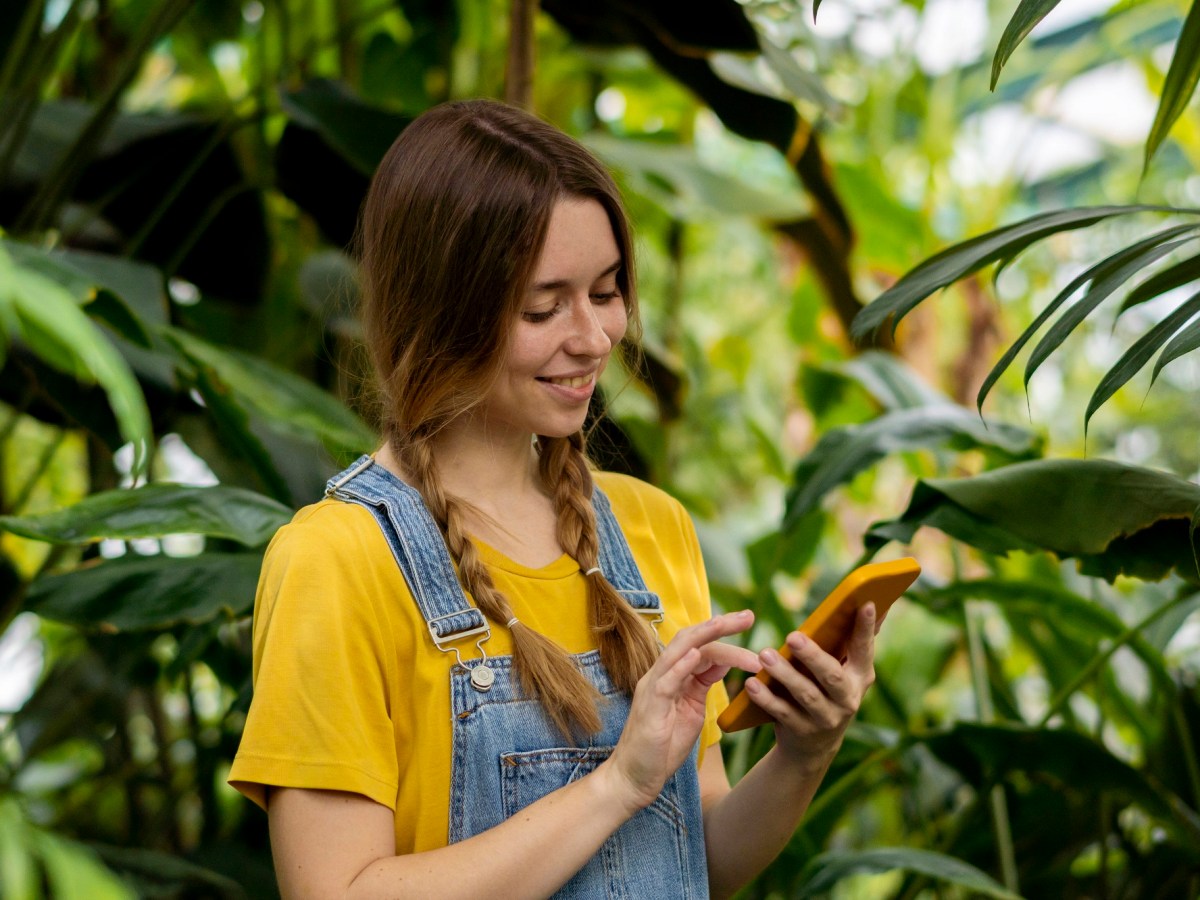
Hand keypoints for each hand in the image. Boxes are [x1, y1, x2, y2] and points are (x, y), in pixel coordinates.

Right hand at [603, 610, 759, 811]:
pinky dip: (682, 665)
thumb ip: (704, 684)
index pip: (700, 645)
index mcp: (673, 675)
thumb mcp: (692, 710)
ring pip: (679, 651)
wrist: (634, 778)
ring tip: (728, 623)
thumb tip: (724, 662)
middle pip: (691, 639)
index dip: (725, 633)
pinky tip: (699, 654)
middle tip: (749, 616)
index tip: (750, 622)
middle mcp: (661, 674)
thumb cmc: (662, 748)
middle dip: (720, 625)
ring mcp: (653, 687)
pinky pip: (666, 680)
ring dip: (706, 636)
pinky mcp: (650, 706)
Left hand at [744, 602, 875, 768]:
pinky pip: (782, 713)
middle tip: (792, 636)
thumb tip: (866, 604)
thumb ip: (848, 643)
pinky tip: (752, 684)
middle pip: (832, 675)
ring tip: (765, 655)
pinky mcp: (802, 731)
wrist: (813, 746)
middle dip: (812, 656)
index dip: (865, 628)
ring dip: (785, 674)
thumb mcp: (843, 671)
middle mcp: (848, 699)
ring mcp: (826, 718)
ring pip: (806, 695)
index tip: (865, 602)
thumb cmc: (826, 691)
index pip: (864, 649)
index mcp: (860, 677)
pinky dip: (766, 698)